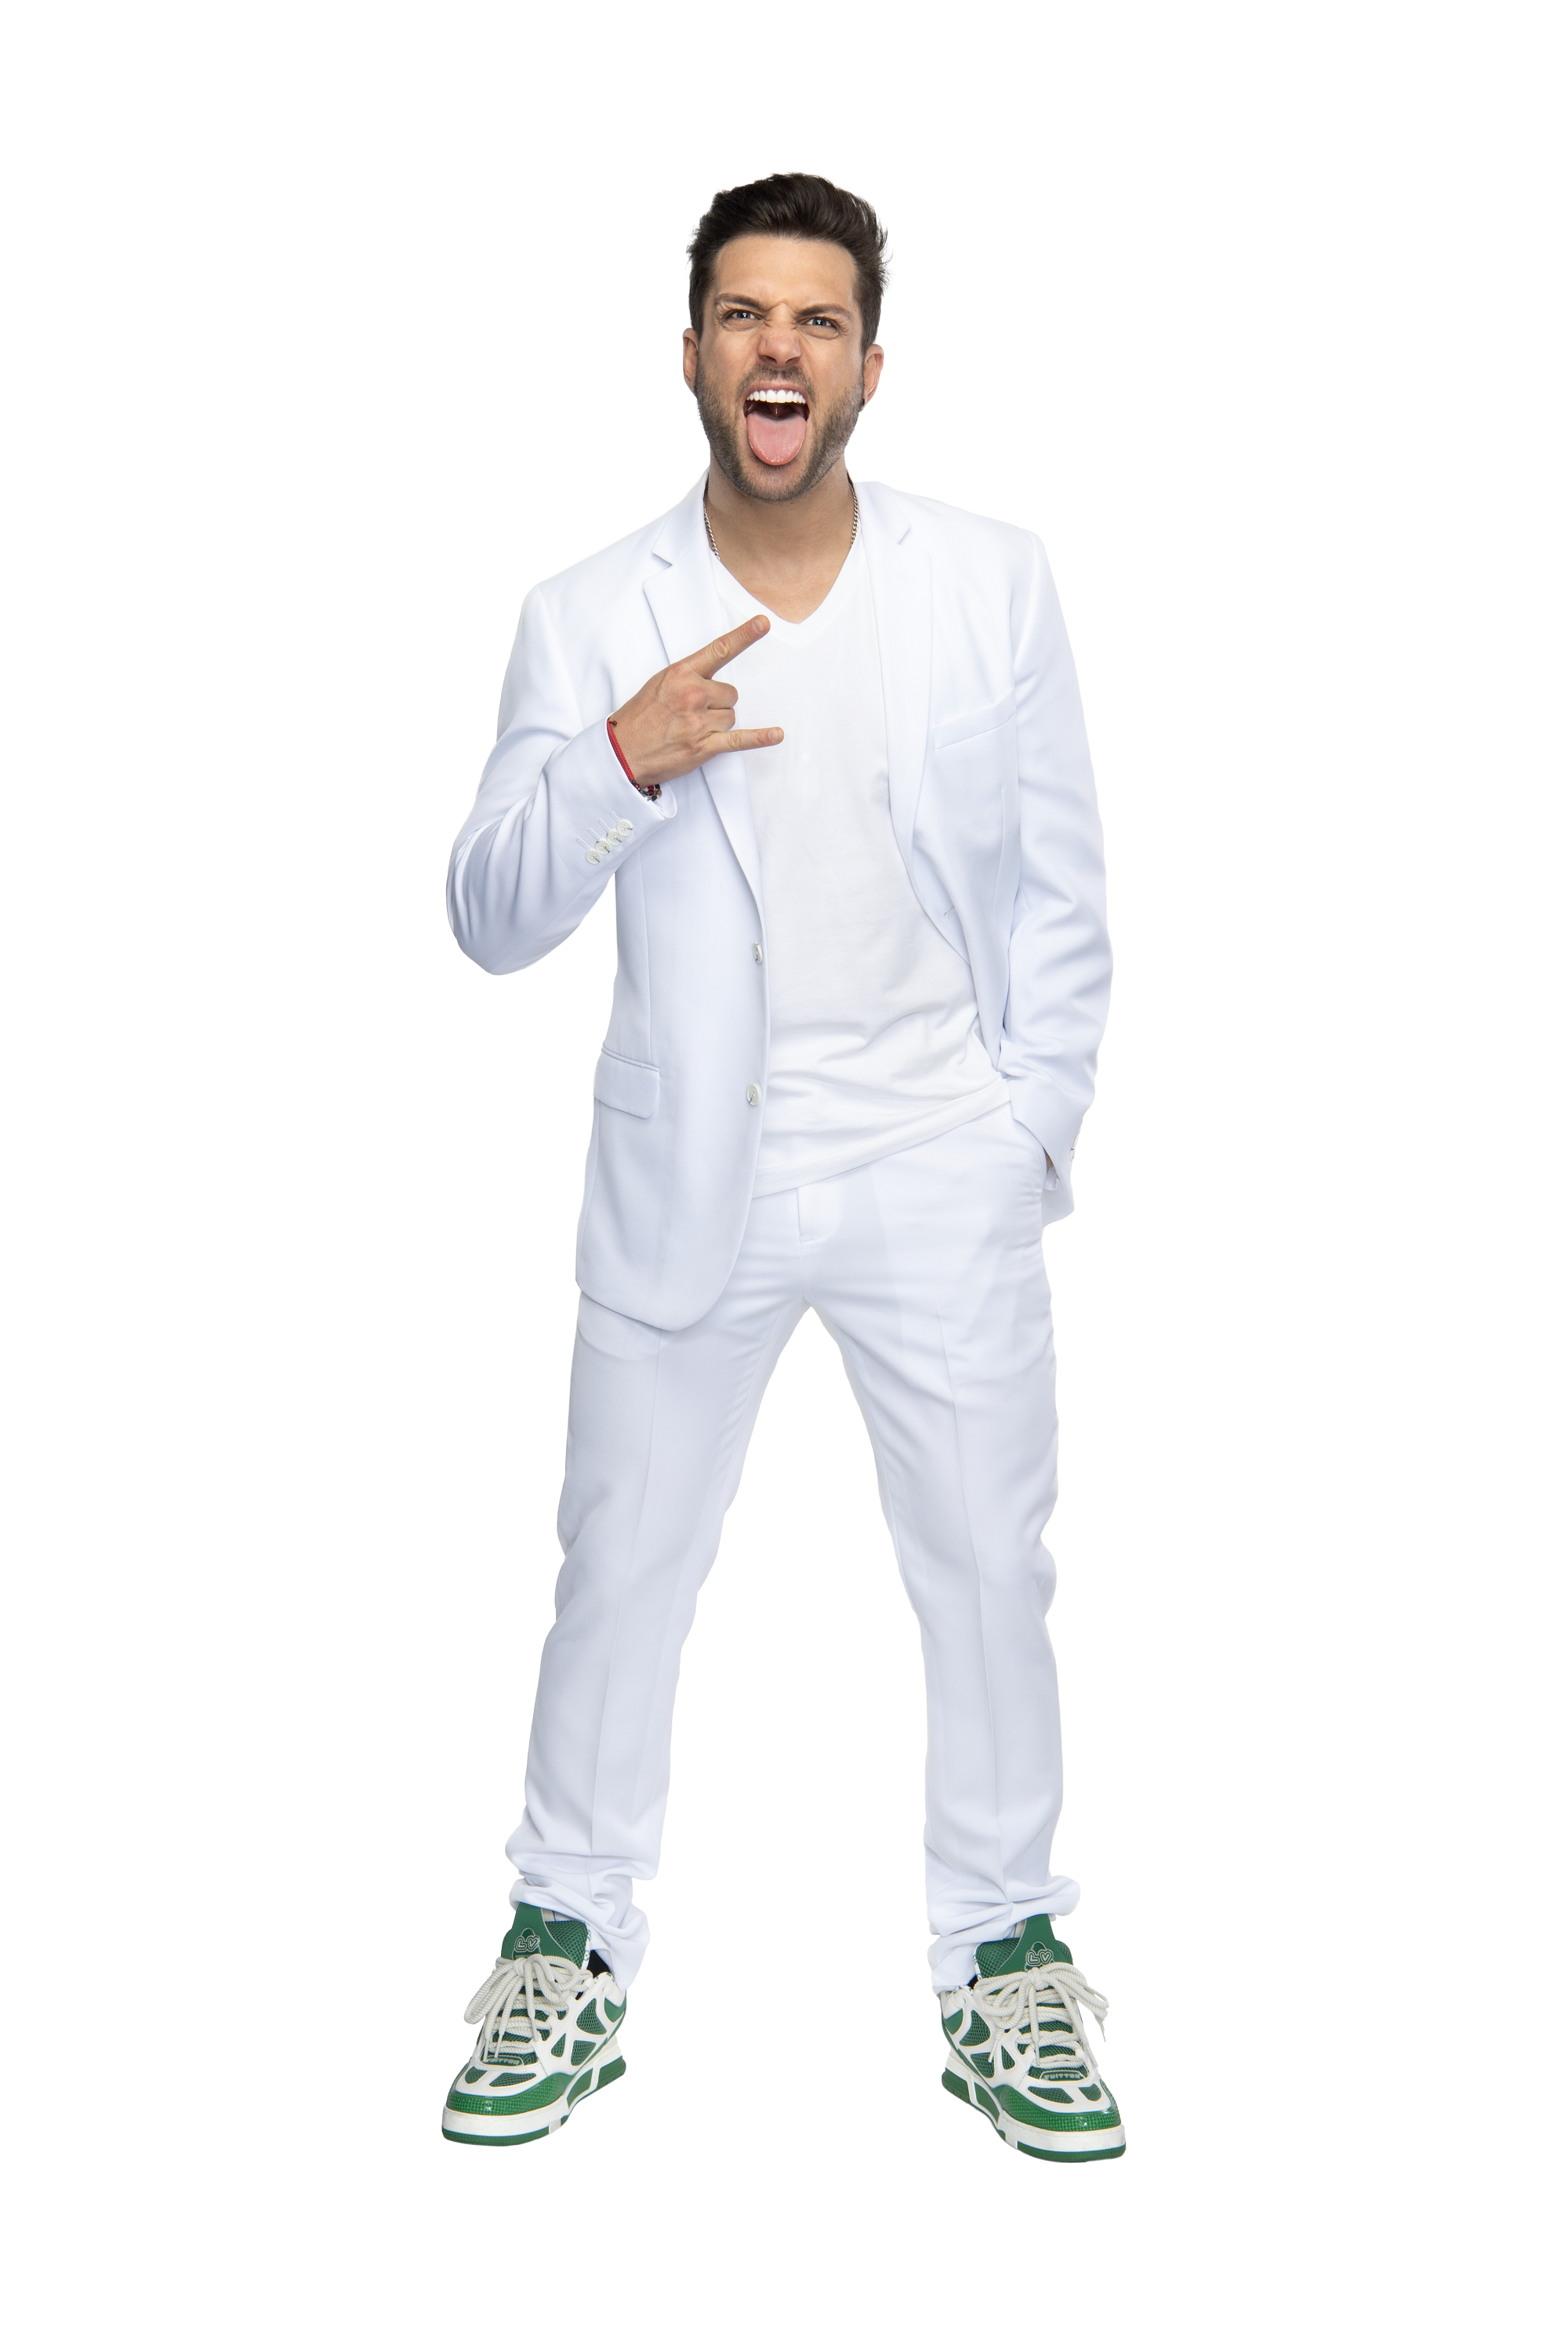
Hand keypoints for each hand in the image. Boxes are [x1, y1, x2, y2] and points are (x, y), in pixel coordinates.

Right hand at [608, 618, 781, 788]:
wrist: (622, 751)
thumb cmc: (640, 718)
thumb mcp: (660, 683)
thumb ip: (688, 677)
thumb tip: (713, 680)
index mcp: (681, 674)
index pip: (719, 650)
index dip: (744, 635)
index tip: (763, 623)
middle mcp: (693, 694)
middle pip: (730, 693)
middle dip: (718, 704)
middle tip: (692, 715)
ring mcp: (699, 721)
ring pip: (730, 716)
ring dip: (717, 724)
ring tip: (691, 731)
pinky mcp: (704, 746)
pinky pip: (739, 739)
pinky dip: (760, 738)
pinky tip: (776, 735)